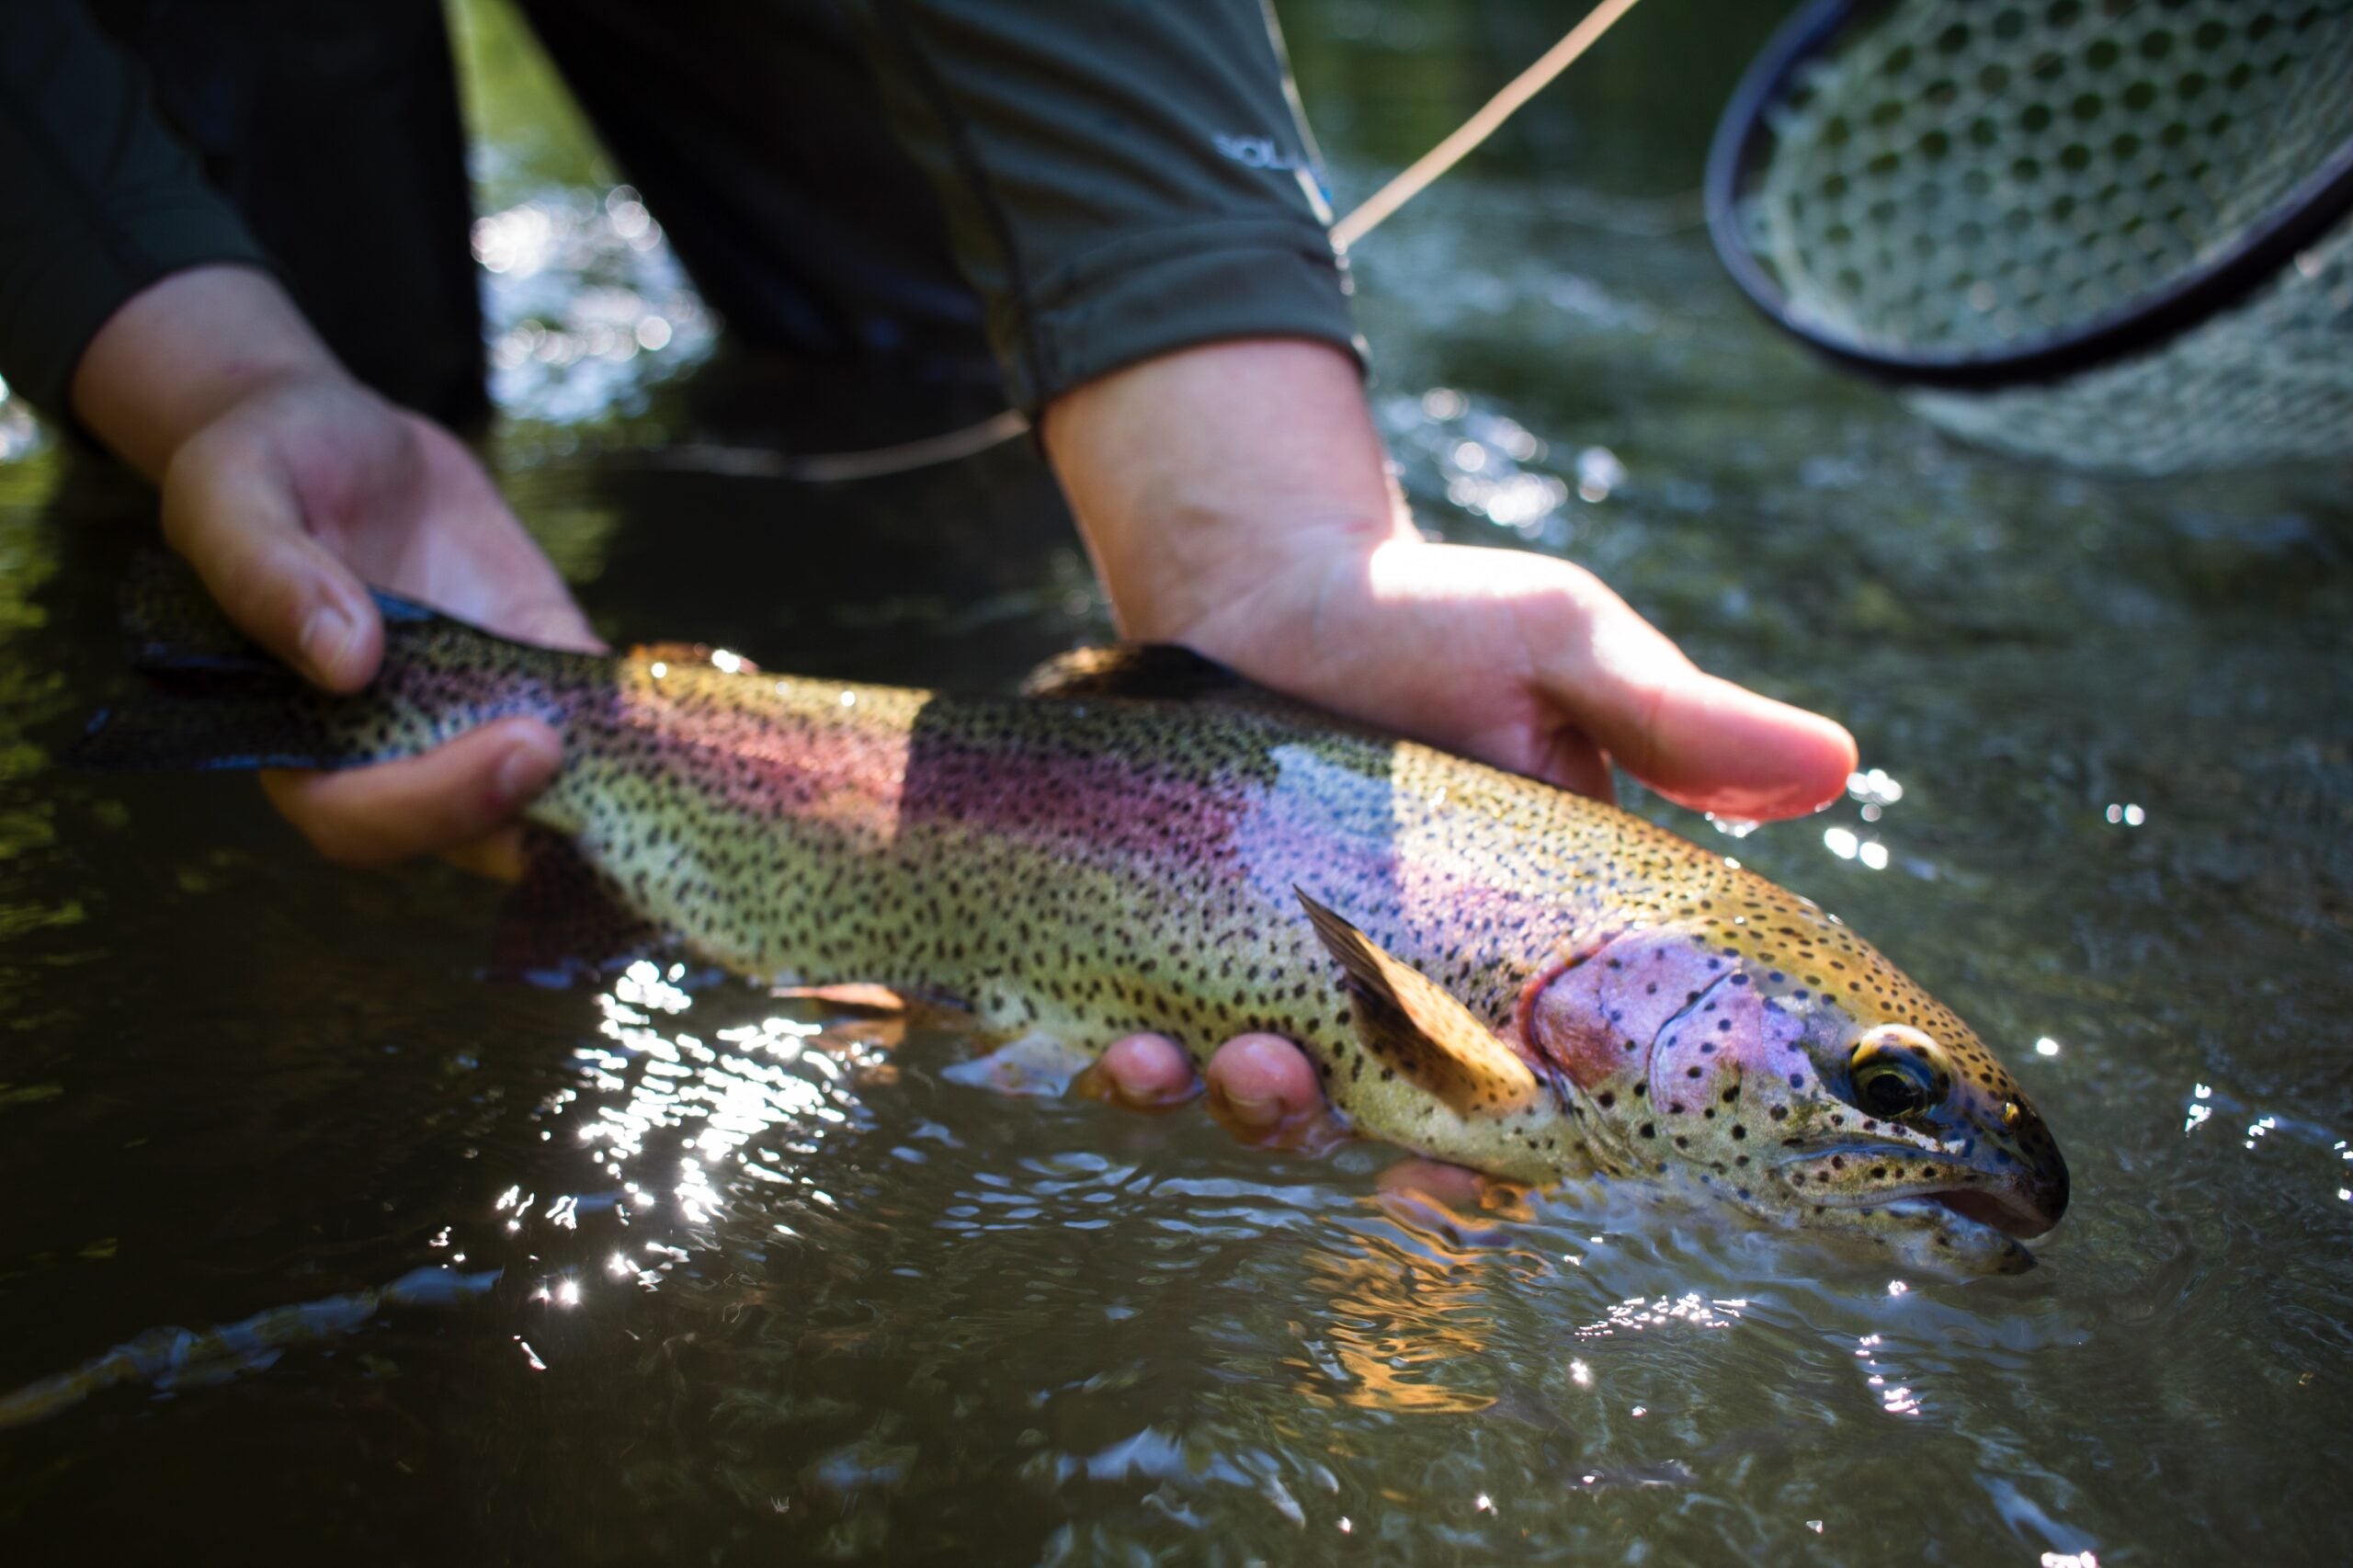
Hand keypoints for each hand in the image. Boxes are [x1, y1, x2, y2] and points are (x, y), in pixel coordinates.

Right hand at [72, 266, 595, 875]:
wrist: (343, 433)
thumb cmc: (267, 465)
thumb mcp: (234, 492)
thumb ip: (266, 574)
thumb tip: (343, 660)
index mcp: (299, 732)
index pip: (354, 817)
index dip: (426, 804)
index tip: (499, 744)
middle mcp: (390, 749)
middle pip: (455, 833)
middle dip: (509, 805)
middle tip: (555, 743)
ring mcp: (473, 719)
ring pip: (537, 801)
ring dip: (593, 790)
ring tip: (642, 755)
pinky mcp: (539, 674)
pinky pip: (594, 728)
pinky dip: (638, 733)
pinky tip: (681, 710)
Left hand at [1043, 338, 1857, 1143]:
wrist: (1268, 579)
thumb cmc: (1433, 616)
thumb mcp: (1560, 648)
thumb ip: (1676, 720)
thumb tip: (1837, 764)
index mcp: (1517, 963)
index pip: (1531, 1111)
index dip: (1501, 1171)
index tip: (1465, 1174)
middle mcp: (1404, 1001)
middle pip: (1382, 1137)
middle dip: (1337, 1139)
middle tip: (1296, 1083)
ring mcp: (1287, 991)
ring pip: (1268, 1116)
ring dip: (1238, 1112)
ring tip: (1200, 1060)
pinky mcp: (1180, 967)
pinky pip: (1157, 1062)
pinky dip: (1138, 1075)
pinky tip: (1124, 1042)